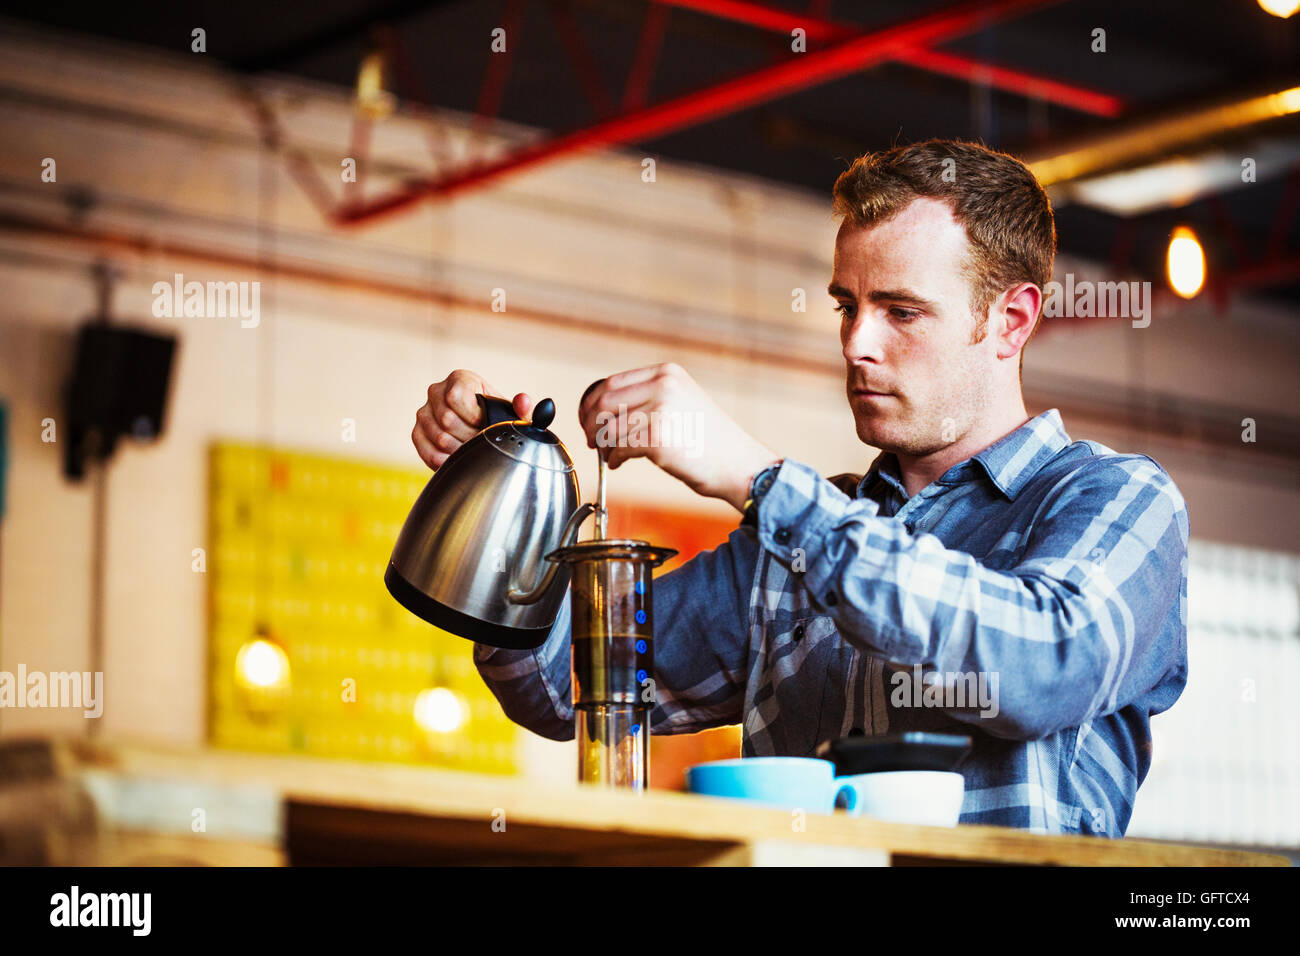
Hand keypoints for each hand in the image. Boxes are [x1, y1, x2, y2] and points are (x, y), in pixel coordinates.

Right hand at [412, 369, 532, 469]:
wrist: (481, 430)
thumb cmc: (496, 417)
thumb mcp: (512, 412)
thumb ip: (522, 408)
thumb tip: (523, 401)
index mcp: (460, 379)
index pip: (455, 397)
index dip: (473, 417)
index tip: (484, 425)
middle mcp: (436, 391)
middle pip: (447, 420)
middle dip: (469, 437)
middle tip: (481, 442)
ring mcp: (424, 412)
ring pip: (438, 437)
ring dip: (459, 449)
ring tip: (472, 450)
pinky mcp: (417, 432)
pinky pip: (427, 451)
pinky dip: (444, 460)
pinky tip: (457, 459)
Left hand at [577, 363, 779, 511]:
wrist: (740, 464)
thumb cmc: (712, 440)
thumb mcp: (683, 401)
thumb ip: (649, 397)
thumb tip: (607, 410)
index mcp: (667, 374)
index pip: (611, 382)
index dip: (592, 402)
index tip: (586, 417)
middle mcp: (663, 386)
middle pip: (603, 402)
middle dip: (590, 423)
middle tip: (591, 439)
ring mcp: (660, 411)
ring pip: (608, 427)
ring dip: (603, 444)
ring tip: (610, 454)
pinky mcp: (657, 438)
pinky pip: (618, 447)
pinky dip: (613, 457)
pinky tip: (619, 462)